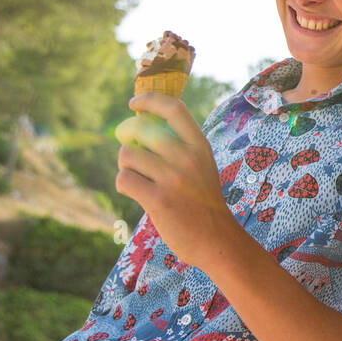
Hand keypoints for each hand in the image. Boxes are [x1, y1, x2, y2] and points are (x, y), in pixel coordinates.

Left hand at [115, 93, 237, 267]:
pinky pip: (124, 179)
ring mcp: (173, 178)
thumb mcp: (201, 166)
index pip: (173, 109)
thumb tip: (140, 126)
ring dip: (126, 166)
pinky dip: (125, 185)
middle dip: (127, 140)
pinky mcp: (158, 199)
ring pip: (127, 155)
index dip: (149, 100)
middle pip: (140, 130)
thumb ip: (180, 146)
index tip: (134, 103)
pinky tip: (138, 193)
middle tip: (133, 155)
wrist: (217, 240)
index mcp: (200, 146)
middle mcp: (187, 158)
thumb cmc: (203, 202)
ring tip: (140, 179)